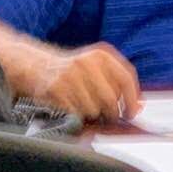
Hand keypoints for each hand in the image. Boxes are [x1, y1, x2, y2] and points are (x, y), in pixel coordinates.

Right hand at [0, 2, 141, 122]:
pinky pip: (75, 114)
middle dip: (111, 113)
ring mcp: (70, 75)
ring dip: (90, 115)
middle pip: (111, 99)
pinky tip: (70, 107)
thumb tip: (139, 105)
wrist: (33, 64)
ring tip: (82, 106)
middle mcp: (87, 62)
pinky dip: (75, 117)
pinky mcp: (55, 89)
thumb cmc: (69, 69)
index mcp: (101, 54)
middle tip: (106, 116)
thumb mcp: (95, 65)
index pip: (127, 78)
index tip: (133, 112)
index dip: (132, 99)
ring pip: (93, 110)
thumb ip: (117, 80)